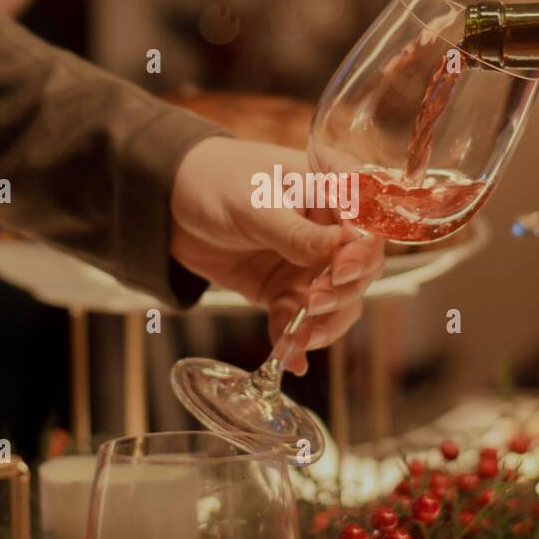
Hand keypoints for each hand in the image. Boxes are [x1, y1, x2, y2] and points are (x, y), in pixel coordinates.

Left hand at [171, 137, 384, 374]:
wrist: (169, 205)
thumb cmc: (216, 181)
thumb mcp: (254, 202)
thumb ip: (295, 231)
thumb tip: (340, 248)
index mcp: (332, 192)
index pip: (369, 224)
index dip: (362, 253)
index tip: (340, 271)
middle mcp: (330, 231)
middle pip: (361, 270)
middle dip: (342, 293)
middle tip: (314, 302)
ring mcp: (309, 264)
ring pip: (338, 303)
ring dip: (325, 323)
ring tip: (303, 337)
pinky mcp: (284, 291)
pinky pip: (300, 320)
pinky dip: (295, 339)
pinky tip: (291, 357)